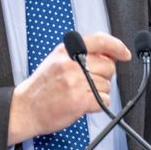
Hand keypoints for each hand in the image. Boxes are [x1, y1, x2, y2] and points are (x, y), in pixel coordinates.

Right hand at [7, 33, 131, 144]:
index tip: (124, 53)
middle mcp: (71, 63)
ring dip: (99, 92)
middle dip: (104, 76)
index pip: (100, 40)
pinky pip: (104, 100)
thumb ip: (80, 53)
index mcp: (66, 50)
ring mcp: (76, 82)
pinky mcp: (80, 100)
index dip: (117, 46)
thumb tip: (109, 54)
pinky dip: (99, 104)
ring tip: (80, 93)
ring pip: (107, 85)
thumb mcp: (57, 59)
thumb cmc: (42, 86)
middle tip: (89, 82)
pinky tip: (84, 103)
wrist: (26, 109)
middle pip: (109, 66)